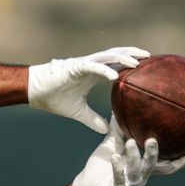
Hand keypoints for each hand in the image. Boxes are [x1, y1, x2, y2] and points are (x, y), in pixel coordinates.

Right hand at [28, 47, 148, 132]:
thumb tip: (105, 131)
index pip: (116, 65)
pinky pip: (92, 67)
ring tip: (137, 62)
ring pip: (107, 57)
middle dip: (133, 54)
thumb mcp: (78, 112)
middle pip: (116, 56)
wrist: (34, 92)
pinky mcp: (74, 67)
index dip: (130, 65)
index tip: (147, 68)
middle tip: (150, 57)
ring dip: (123, 59)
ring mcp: (83, 64)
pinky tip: (115, 76)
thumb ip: (93, 119)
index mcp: (93, 73)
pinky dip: (104, 70)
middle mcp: (91, 66)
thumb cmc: (53, 98)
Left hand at [71, 118, 184, 185]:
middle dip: (154, 154)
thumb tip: (120, 107)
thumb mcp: (113, 145)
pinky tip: (115, 157)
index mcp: (143, 169)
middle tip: (153, 139)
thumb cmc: (102, 166)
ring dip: (135, 156)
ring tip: (130, 142)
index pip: (164, 166)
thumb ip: (119, 130)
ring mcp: (128, 185)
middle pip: (153, 167)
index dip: (178, 162)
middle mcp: (140, 178)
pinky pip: (118, 179)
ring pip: (136, 171)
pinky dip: (117, 167)